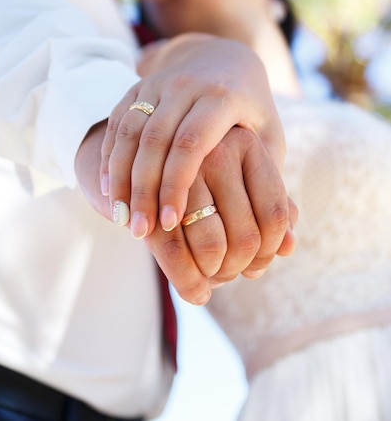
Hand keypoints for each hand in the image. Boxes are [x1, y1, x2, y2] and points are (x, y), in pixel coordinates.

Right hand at [100, 33, 285, 238]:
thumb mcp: (270, 135)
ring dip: (121, 177)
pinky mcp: (139, 87)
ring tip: (122, 218)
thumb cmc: (251, 108)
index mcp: (221, 97)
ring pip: (130, 132)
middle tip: (140, 231)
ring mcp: (158, 84)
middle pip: (154, 140)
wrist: (223, 57)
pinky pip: (118, 123)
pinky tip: (110, 189)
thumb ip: (272, 180)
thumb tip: (288, 242)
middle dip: (143, 189)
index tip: (170, 223)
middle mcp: (185, 86)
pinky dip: (111, 157)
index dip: (176, 184)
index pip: (191, 143)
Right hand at [146, 127, 296, 304]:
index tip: (255, 267)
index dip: (270, 252)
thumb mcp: (246, 182)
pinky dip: (188, 283)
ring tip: (211, 277)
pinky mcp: (149, 199)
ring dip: (215, 276)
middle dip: (239, 269)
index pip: (276, 215)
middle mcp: (216, 150)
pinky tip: (195, 293)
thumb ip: (273, 209)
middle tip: (230, 274)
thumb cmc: (209, 176)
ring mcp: (181, 172)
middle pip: (247, 237)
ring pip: (214, 249)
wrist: (148, 155)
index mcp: (248, 145)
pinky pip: (175, 254)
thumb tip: (290, 246)